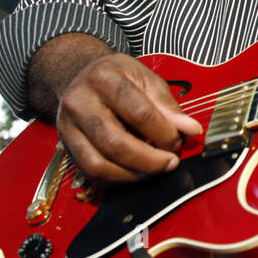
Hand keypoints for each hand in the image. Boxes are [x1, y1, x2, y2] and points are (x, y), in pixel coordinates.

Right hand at [55, 53, 202, 185]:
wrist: (82, 77)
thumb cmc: (118, 78)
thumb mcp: (145, 78)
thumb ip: (167, 104)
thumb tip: (190, 130)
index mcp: (103, 78)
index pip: (137, 112)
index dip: (162, 132)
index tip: (178, 142)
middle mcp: (79, 102)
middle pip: (114, 142)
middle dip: (148, 160)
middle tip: (170, 163)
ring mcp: (68, 126)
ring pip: (98, 164)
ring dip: (132, 175)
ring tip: (154, 170)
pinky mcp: (66, 146)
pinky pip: (90, 173)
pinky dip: (116, 179)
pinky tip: (135, 173)